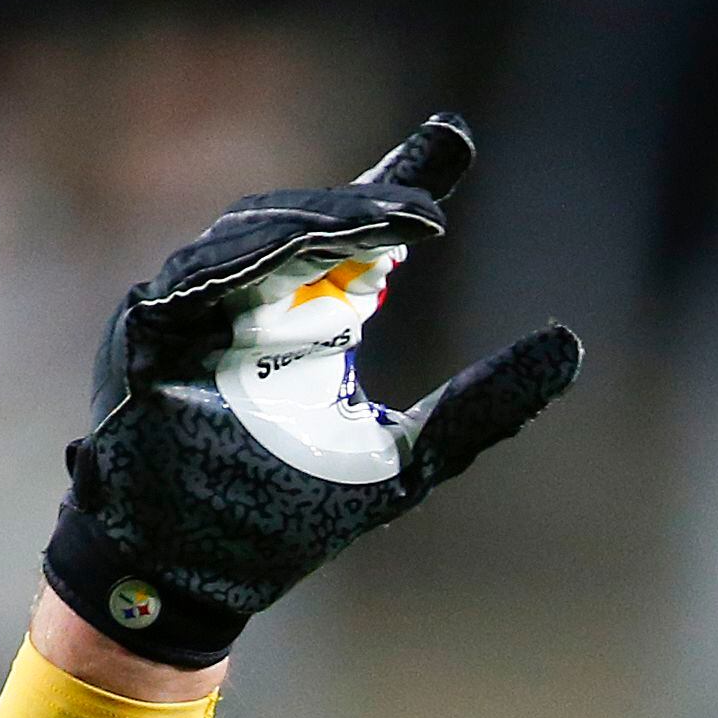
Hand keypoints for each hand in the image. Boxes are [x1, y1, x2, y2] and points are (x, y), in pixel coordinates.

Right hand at [41, 115, 584, 669]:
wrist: (200, 578)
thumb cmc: (288, 518)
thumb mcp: (412, 456)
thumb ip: (484, 403)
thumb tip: (570, 344)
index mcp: (310, 314)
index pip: (355, 232)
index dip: (399, 181)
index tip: (456, 139)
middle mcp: (252, 300)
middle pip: (305, 221)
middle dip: (368, 203)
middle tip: (430, 206)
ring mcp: (195, 312)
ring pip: (251, 238)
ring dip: (320, 226)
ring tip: (390, 224)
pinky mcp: (147, 336)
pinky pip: (195, 283)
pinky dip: (247, 264)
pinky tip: (304, 253)